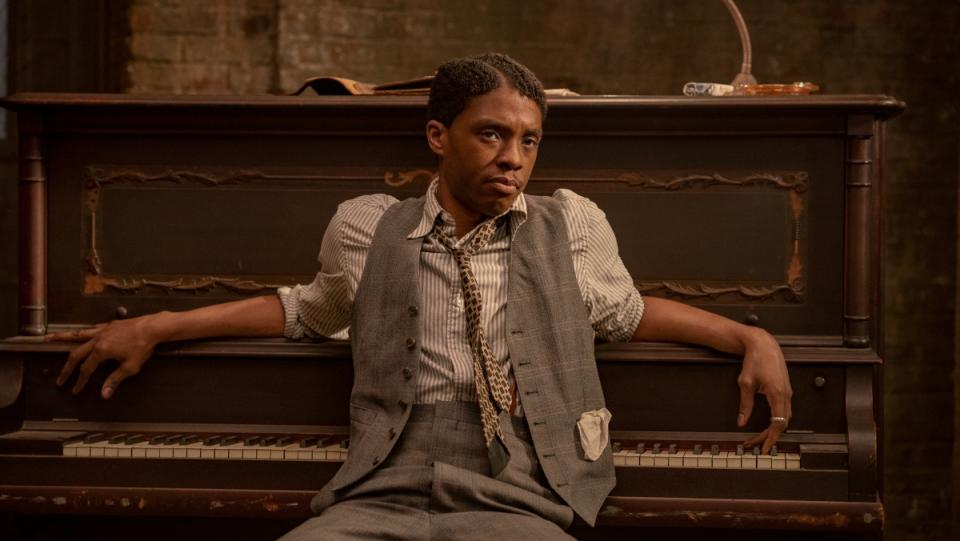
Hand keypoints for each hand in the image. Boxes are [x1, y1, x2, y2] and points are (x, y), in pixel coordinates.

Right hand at [48, 316, 158, 398]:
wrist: (152, 327)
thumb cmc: (143, 347)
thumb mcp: (130, 367)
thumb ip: (115, 380)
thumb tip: (104, 394)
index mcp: (101, 351)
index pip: (86, 369)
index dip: (80, 381)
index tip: (75, 390)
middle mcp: (97, 340)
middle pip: (76, 354)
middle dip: (66, 368)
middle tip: (60, 379)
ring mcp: (102, 330)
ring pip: (77, 335)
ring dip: (61, 338)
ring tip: (48, 338)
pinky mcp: (108, 325)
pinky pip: (90, 329)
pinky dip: (81, 332)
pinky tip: (78, 333)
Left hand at [736, 327, 792, 453]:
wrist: (763, 343)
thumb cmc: (754, 360)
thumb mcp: (745, 383)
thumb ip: (745, 405)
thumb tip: (741, 421)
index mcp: (778, 394)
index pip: (778, 424)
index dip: (771, 438)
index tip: (764, 447)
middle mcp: (787, 394)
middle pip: (782, 424)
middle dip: (769, 436)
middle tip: (754, 443)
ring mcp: (788, 391)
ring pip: (785, 417)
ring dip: (773, 428)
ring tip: (758, 436)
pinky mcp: (786, 388)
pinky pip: (784, 409)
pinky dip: (777, 420)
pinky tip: (767, 424)